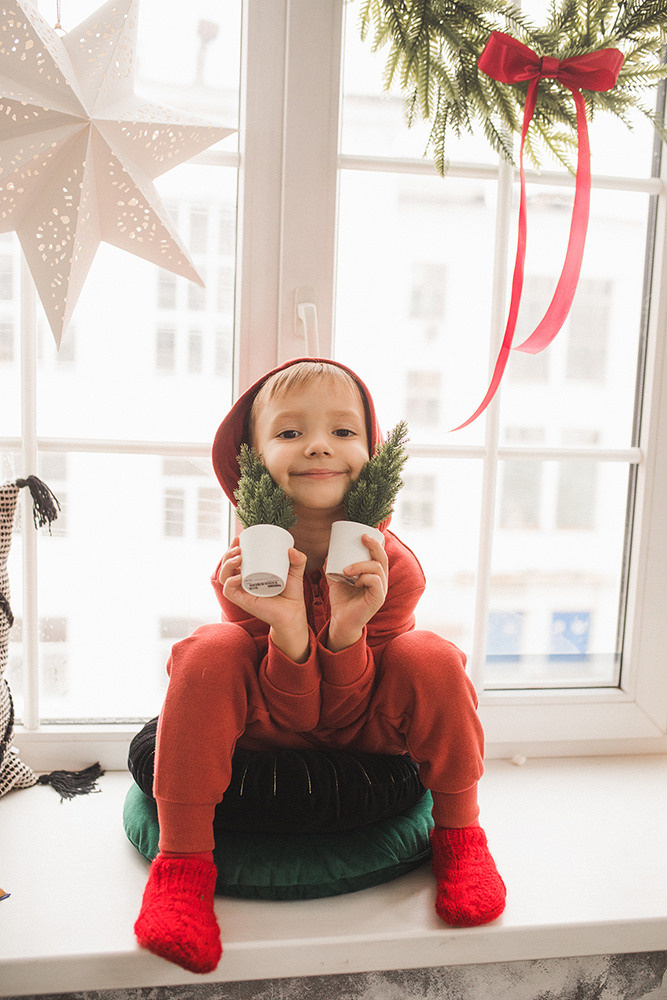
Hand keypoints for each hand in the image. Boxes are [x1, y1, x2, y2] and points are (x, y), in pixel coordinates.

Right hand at [223, 544, 309, 661]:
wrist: (293, 613)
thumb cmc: (291, 594)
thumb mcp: (296, 572)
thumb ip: (298, 560)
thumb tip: (291, 550)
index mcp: (251, 574)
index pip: (236, 559)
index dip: (232, 548)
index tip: (239, 538)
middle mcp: (244, 582)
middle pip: (228, 566)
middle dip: (228, 554)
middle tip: (239, 548)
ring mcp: (243, 592)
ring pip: (224, 577)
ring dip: (227, 565)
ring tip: (239, 558)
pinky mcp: (243, 601)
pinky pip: (229, 592)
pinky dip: (230, 583)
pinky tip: (238, 576)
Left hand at [327, 533, 388, 651]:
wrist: (341, 621)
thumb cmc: (342, 600)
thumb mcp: (336, 579)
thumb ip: (334, 566)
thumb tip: (328, 552)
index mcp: (374, 574)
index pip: (380, 555)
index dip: (376, 542)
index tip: (362, 534)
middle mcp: (381, 580)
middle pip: (382, 558)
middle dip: (374, 545)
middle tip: (362, 538)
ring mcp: (381, 590)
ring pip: (378, 568)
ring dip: (361, 564)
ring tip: (346, 569)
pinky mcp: (378, 599)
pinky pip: (376, 582)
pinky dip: (365, 577)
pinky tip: (355, 582)